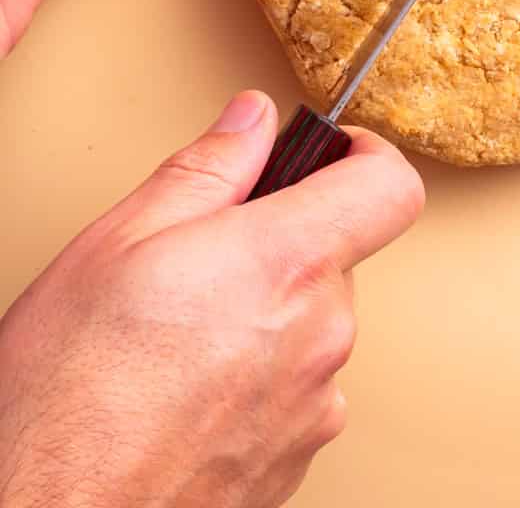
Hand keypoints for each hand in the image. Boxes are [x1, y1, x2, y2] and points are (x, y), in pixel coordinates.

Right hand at [0, 91, 424, 506]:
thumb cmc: (67, 396)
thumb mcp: (120, 241)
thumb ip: (208, 169)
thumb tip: (252, 122)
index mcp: (285, 265)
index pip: (390, 188)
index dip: (366, 155)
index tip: (333, 151)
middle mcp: (319, 336)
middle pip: (335, 257)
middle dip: (281, 243)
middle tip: (202, 258)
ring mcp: (313, 406)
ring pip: (312, 325)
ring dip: (265, 314)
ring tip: (178, 336)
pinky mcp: (297, 460)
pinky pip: (297, 389)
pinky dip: (257, 375)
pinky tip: (187, 389)